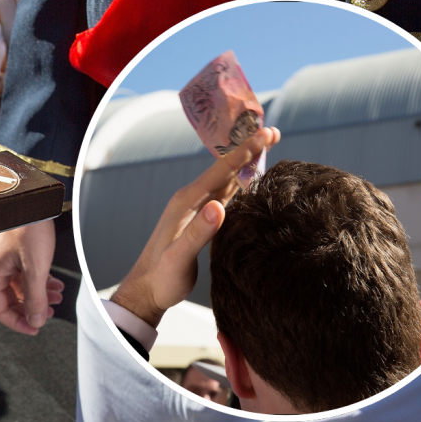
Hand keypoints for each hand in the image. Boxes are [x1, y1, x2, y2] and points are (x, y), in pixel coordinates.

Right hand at [0, 220, 64, 334]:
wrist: (33, 200)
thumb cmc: (29, 228)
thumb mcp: (35, 269)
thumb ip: (35, 299)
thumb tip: (35, 321)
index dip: (18, 323)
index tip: (36, 328)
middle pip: (10, 301)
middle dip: (32, 309)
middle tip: (50, 313)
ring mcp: (4, 260)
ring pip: (21, 288)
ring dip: (40, 295)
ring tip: (58, 296)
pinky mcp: (15, 252)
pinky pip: (25, 275)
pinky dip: (40, 282)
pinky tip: (55, 283)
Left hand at [111, 127, 279, 327]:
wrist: (146, 290)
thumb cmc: (162, 277)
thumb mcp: (179, 258)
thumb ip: (198, 233)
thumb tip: (219, 206)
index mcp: (187, 202)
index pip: (221, 170)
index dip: (245, 151)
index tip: (267, 133)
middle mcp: (191, 199)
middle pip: (225, 168)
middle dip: (249, 149)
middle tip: (274, 132)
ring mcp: (195, 208)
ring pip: (225, 179)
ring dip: (246, 163)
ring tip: (267, 147)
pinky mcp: (200, 219)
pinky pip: (224, 194)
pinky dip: (240, 182)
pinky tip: (251, 180)